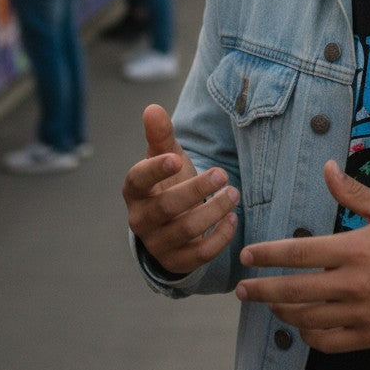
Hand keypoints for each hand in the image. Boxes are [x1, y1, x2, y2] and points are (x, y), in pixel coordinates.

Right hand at [122, 104, 239, 275]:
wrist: (171, 223)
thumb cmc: (169, 182)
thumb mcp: (165, 157)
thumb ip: (160, 135)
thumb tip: (152, 108)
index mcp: (135, 190)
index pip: (137, 180)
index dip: (155, 170)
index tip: (176, 158)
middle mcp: (141, 219)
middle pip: (166, 207)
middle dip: (197, 190)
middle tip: (223, 174)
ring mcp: (158, 243)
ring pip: (185, 230)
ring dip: (213, 211)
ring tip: (234, 193)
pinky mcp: (177, 262)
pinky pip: (199, 255)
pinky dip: (219, 238)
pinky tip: (233, 218)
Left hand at [234, 160, 369, 352]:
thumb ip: (353, 192)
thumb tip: (327, 167)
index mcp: (354, 250)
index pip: (299, 252)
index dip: (268, 255)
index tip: (247, 256)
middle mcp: (352, 284)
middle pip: (294, 290)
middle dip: (262, 289)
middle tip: (241, 289)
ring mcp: (359, 314)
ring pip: (306, 318)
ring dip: (282, 311)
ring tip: (269, 303)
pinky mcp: (368, 336)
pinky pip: (328, 342)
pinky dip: (308, 336)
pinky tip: (301, 326)